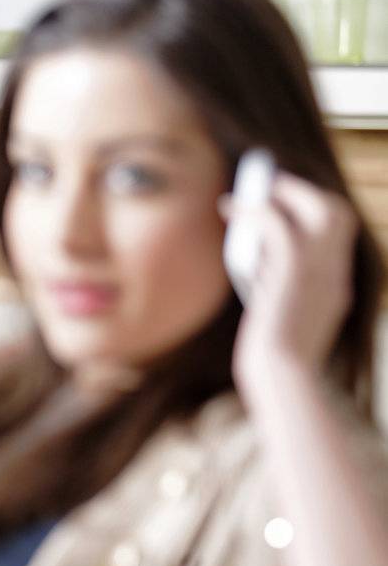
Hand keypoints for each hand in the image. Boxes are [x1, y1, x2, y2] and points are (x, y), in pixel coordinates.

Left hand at [222, 171, 358, 395]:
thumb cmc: (276, 363)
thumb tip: (258, 270)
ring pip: (319, 206)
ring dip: (286, 190)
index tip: (286, 208)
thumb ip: (283, 298)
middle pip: (336, 212)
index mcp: (336, 289)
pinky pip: (278, 221)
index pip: (336, 236)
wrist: (282, 377)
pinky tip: (230, 209)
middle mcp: (335, 274)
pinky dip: (254, 208)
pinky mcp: (295, 269)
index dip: (313, 216)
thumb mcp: (286, 325)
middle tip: (272, 188)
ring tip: (252, 191)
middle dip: (305, 192)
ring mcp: (321, 269)